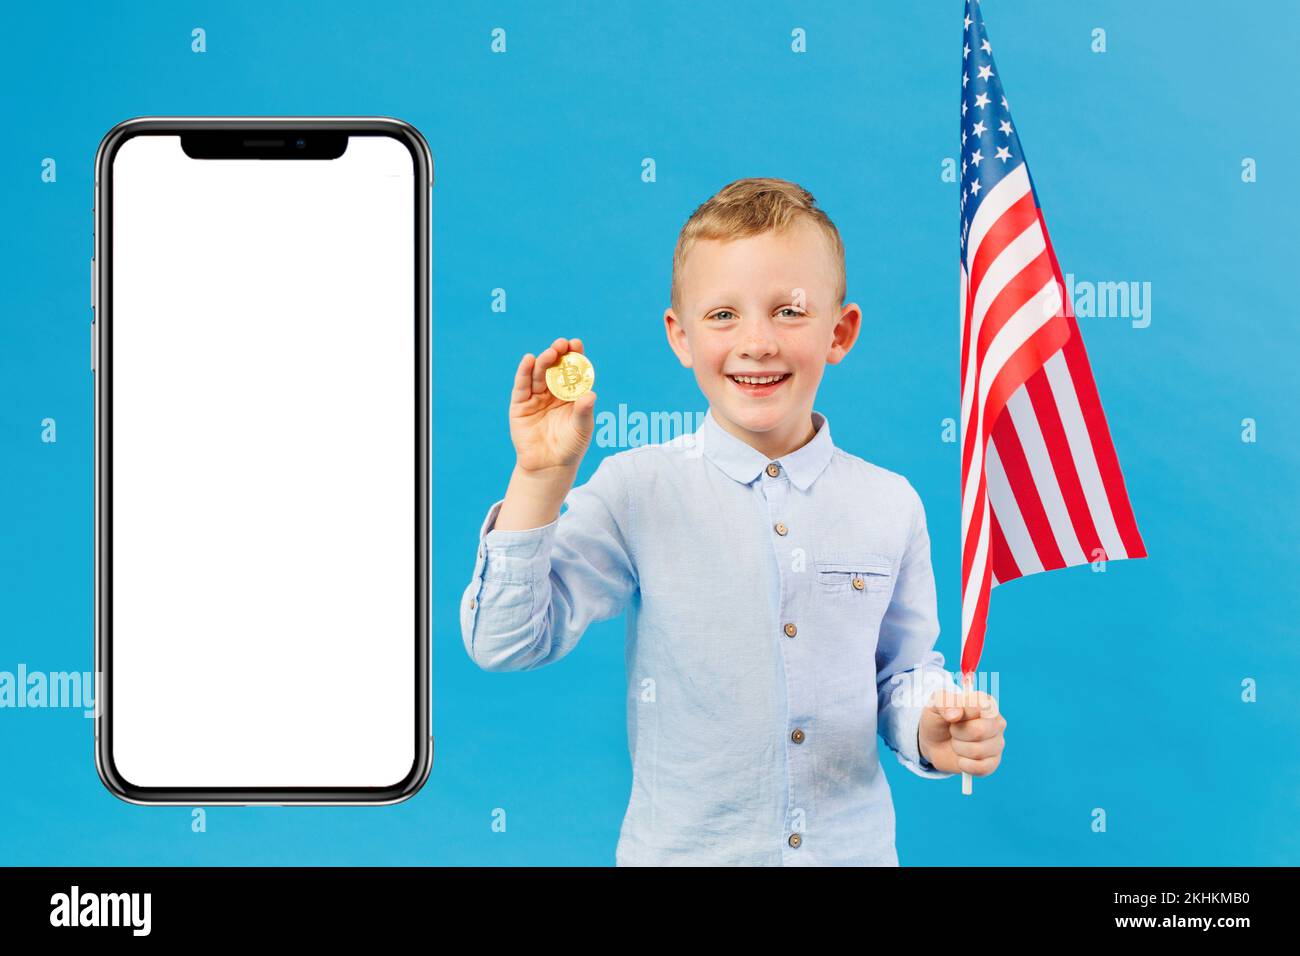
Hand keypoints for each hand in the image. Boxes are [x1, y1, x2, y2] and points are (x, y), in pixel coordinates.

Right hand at [509, 337, 597, 473]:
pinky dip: (524, 372)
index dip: (575, 356)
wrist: (548, 467)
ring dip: (544, 361)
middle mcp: (553, 392)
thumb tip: (591, 394)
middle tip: (563, 344)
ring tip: (550, 353)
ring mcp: (536, 397)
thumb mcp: (581, 429)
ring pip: (539, 374)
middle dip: (559, 354)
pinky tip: (528, 360)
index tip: (577, 343)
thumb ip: (584, 412)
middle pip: (555, 368)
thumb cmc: (570, 447)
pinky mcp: (520, 405)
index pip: (573, 371)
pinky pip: (522, 386)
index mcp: (571, 394)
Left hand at [917, 689, 1005, 776]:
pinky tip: (961, 759)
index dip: (960, 713)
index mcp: (986, 702)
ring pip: (978, 751)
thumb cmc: (938, 719)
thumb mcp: (934, 705)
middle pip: (980, 731)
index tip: (951, 715)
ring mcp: (997, 743)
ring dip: (959, 748)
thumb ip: (943, 704)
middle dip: (957, 733)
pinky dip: (965, 765)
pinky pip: (983, 768)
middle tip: (952, 730)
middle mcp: (996, 722)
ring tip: (956, 742)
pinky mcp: (993, 762)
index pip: (979, 707)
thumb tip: (956, 714)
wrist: (934, 742)